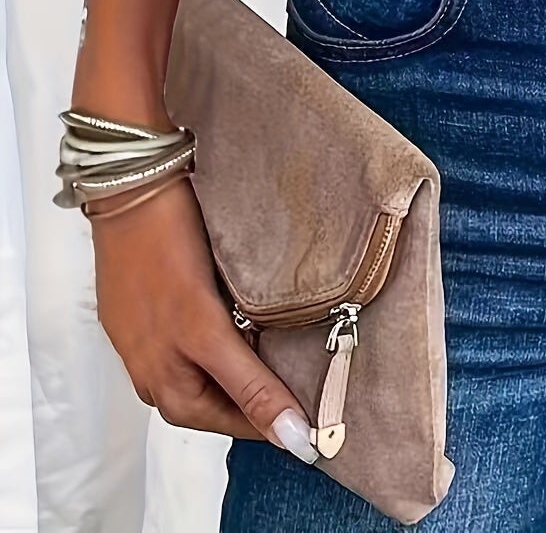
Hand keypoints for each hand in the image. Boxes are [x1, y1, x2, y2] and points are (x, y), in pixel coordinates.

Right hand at [87, 174, 318, 464]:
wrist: (132, 189)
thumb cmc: (165, 252)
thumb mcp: (209, 329)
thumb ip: (249, 386)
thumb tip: (291, 439)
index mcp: (171, 391)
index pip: (242, 426)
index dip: (285, 419)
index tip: (331, 409)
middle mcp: (158, 376)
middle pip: (228, 401)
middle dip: (271, 388)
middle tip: (319, 366)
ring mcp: (155, 344)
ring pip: (217, 369)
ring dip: (252, 358)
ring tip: (293, 336)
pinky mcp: (154, 314)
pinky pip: (202, 340)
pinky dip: (232, 332)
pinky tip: (252, 310)